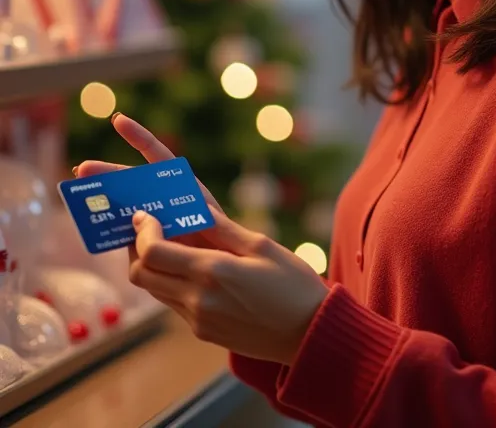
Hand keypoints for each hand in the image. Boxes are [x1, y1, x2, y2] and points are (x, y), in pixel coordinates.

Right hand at [75, 113, 222, 248]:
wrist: (223, 264)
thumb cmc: (220, 236)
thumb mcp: (204, 217)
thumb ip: (178, 215)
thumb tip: (137, 219)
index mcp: (180, 183)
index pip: (155, 153)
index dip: (137, 136)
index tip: (117, 120)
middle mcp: (163, 198)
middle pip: (131, 180)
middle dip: (106, 173)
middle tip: (81, 170)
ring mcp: (153, 220)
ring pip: (125, 207)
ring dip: (105, 204)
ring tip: (84, 203)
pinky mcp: (146, 244)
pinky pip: (128, 237)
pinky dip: (115, 233)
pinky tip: (100, 233)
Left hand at [130, 209, 327, 363]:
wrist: (310, 335)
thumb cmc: (292, 285)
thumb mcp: (261, 246)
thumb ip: (222, 228)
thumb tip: (194, 208)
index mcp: (212, 273)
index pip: (153, 252)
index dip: (143, 231)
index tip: (146, 214)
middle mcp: (198, 300)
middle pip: (142, 275)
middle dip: (138, 249)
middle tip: (150, 228)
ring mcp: (198, 321)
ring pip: (154, 290)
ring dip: (153, 267)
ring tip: (169, 243)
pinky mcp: (203, 333)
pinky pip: (174, 304)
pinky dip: (172, 283)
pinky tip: (191, 268)